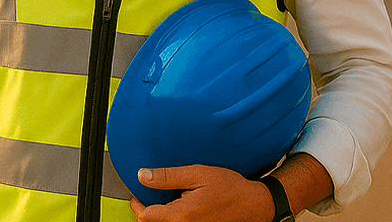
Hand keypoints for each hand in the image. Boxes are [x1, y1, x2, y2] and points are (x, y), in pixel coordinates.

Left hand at [129, 165, 272, 221]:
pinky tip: (181, 207)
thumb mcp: (197, 174)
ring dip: (161, 216)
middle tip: (150, 195)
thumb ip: (168, 176)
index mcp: (181, 215)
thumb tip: (143, 176)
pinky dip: (174, 218)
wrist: (254, 204)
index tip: (138, 194)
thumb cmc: (230, 188)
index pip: (146, 216)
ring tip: (167, 200)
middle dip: (148, 211)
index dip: (137, 204)